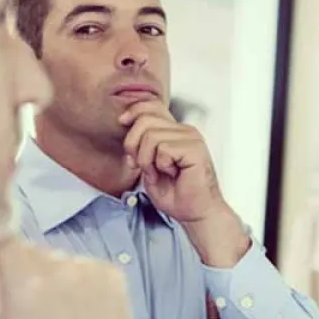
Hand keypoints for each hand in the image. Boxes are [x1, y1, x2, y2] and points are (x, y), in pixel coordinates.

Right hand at [0, 237, 154, 318]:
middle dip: (25, 268)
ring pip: (59, 259)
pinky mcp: (113, 272)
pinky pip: (85, 266)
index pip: (1, 237)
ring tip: (60, 312)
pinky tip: (82, 309)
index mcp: (24, 275)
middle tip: (30, 304)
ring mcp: (89, 265)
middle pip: (31, 250)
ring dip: (54, 275)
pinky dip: (80, 281)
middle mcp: (58, 262)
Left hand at [120, 100, 250, 266]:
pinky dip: (160, 166)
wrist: (196, 213)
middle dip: (133, 144)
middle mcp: (184, 130)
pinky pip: (163, 149)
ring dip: (147, 160)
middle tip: (141, 166)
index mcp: (174, 131)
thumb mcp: (148, 165)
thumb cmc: (176, 193)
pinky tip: (171, 174)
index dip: (133, 111)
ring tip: (159, 173)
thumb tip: (126, 123)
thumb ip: (141, 144)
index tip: (122, 123)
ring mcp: (191, 138)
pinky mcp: (194, 149)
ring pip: (150, 136)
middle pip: (145, 119)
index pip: (151, 106)